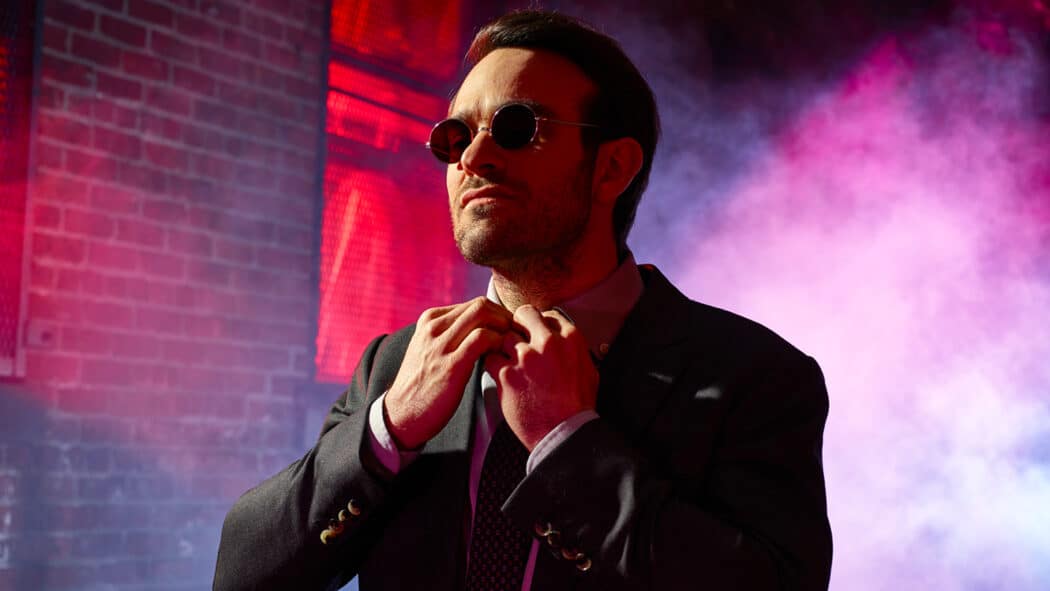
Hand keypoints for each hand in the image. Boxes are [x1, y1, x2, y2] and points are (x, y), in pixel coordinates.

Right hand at [385, 297, 517, 449]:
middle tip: (516, 337)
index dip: (498, 315)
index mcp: (430, 320)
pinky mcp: (450, 365)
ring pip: (482, 314)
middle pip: (480, 304)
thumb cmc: (422, 385)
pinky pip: (482, 338)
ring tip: (512, 346)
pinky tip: (503, 356)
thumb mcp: (429, 350)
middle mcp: (433, 327)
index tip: (509, 332)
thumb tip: (482, 328)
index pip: (473, 304)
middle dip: (505, 317)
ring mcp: (440, 345)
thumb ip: (450, 335)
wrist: (401, 415)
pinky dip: (499, 342)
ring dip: (504, 327)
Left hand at [485, 305, 598, 450]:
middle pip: (524, 315)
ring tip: (508, 362)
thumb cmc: (577, 407)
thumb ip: (576, 351)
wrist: (564, 433)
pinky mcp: (507, 374)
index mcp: (570, 339)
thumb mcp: (589, 371)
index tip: (534, 334)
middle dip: (518, 325)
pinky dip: (491, 365)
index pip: (548, 315)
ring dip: (504, 348)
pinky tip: (499, 373)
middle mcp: (548, 343)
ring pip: (504, 336)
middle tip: (516, 338)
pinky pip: (489, 357)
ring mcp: (526, 357)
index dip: (538, 325)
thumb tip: (567, 343)